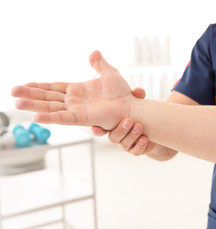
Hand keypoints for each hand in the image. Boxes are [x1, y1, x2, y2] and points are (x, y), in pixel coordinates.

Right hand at [11, 51, 132, 129]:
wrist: (131, 104)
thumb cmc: (122, 92)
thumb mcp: (109, 73)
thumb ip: (99, 64)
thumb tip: (93, 52)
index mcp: (78, 90)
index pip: (53, 88)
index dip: (39, 86)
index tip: (24, 85)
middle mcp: (74, 101)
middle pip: (47, 97)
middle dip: (30, 95)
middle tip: (13, 92)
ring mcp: (77, 110)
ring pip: (50, 107)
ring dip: (34, 105)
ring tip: (16, 103)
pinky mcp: (82, 118)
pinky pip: (63, 117)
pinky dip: (50, 117)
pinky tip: (36, 116)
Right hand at [92, 87, 155, 155]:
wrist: (151, 128)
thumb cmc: (137, 113)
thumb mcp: (136, 103)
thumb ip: (136, 96)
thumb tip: (139, 91)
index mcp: (111, 125)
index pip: (99, 129)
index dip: (97, 130)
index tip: (97, 127)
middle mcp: (116, 136)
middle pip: (113, 138)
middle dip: (120, 129)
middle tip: (128, 121)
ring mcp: (125, 144)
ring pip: (124, 145)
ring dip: (132, 136)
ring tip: (139, 127)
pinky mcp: (136, 149)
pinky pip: (136, 151)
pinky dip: (140, 145)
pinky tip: (144, 138)